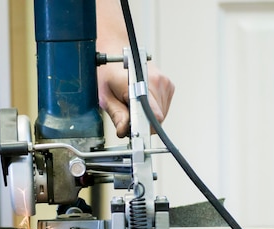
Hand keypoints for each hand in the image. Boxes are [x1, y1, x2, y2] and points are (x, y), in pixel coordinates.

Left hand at [95, 0, 174, 136]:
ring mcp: (166, 83)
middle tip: (125, 117)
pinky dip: (152, 110)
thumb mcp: (105, 95)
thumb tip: (124, 130)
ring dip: (147, 117)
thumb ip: (117, 114)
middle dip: (142, 123)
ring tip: (131, 106)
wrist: (115, 52)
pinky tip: (140, 102)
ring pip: (161, 115)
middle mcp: (159, 82)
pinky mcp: (168, 86)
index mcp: (143, 83)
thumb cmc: (108, 72)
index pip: (154, 116)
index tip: (133, 132)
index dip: (142, 128)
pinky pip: (163, 108)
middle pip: (157, 119)